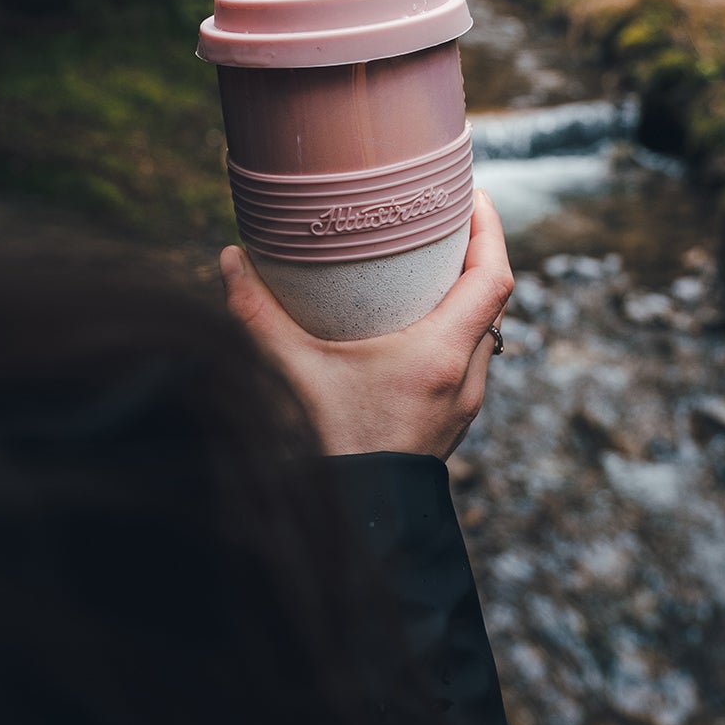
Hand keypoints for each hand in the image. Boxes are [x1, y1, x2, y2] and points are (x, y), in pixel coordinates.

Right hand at [219, 190, 512, 459]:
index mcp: (439, 357)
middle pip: (494, 298)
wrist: (349, 529)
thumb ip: (254, 312)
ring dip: (469, 290)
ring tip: (435, 257)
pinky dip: (457, 325)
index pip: (493, 278)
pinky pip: (470, 358)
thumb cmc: (321, 450)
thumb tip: (229, 257)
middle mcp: (464, 378)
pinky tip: (420, 317)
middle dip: (478, 250)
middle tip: (446, 214)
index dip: (491, 228)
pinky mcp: (452, 422)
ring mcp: (463, 404)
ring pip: (485, 330)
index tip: (471, 194)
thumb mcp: (286, 372)